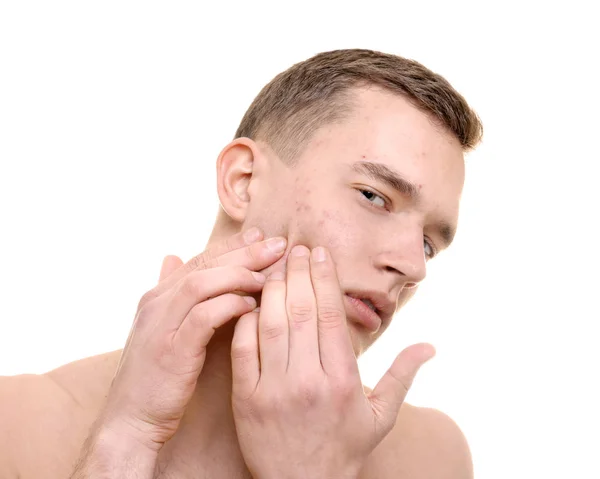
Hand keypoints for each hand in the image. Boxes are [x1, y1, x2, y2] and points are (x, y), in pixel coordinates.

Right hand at [97, 228, 286, 453]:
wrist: (130, 420)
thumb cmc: (155, 377)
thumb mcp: (162, 329)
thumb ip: (172, 295)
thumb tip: (172, 257)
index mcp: (157, 296)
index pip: (201, 258)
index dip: (233, 245)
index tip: (264, 236)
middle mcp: (156, 303)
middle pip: (205, 265)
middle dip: (244, 252)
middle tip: (278, 245)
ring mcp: (161, 325)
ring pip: (202, 283)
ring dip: (239, 276)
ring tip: (269, 277)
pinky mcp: (172, 350)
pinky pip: (204, 316)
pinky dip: (229, 306)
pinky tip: (252, 305)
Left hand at [231, 245, 434, 478]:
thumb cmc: (345, 449)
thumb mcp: (381, 416)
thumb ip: (403, 375)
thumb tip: (431, 346)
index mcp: (343, 380)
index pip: (330, 314)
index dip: (323, 278)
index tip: (319, 253)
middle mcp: (308, 381)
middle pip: (300, 310)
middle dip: (297, 272)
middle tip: (295, 248)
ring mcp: (273, 389)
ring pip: (270, 323)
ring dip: (271, 288)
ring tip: (274, 265)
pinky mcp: (246, 398)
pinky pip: (242, 347)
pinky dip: (245, 319)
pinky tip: (251, 300)